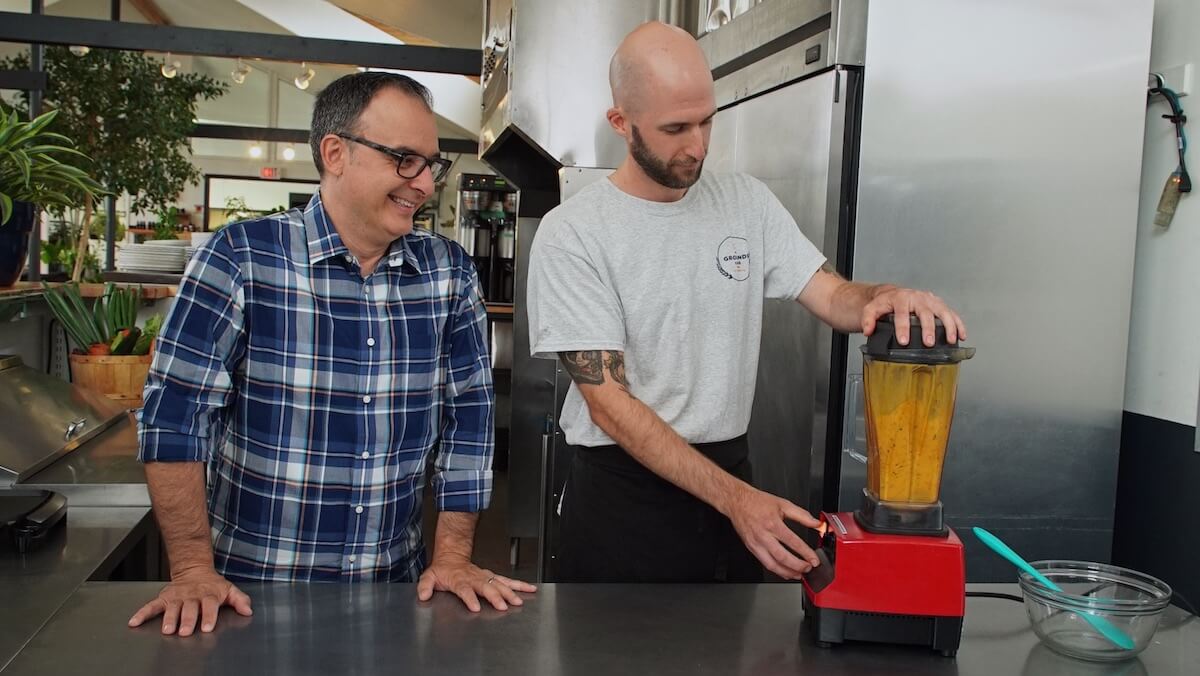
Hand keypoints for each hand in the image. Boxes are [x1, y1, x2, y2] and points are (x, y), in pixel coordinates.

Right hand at [128, 566, 251, 635]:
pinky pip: (152, 605)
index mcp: (208, 595)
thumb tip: (248, 610)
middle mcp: (192, 596)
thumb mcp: (229, 589)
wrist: (194, 570)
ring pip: (172, 607)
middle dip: (188, 620)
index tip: (208, 627)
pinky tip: (134, 622)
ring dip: (169, 618)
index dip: (209, 616)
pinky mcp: (164, 597)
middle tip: (186, 631)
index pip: (209, 605)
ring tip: (167, 629)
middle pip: (190, 608)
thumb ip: (240, 600)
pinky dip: (142, 613)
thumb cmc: (213, 585)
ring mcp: (177, 596)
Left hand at [417, 557, 536, 611]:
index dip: (470, 597)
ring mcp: (485, 576)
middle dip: (495, 596)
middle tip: (502, 606)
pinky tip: (530, 589)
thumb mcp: (429, 576)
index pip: (465, 589)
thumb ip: (425, 586)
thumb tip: (423, 594)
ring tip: (518, 601)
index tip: (475, 606)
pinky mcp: (492, 576)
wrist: (452, 556)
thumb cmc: (443, 570)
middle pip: (486, 587)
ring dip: (510, 592)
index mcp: (459, 579)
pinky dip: (520, 585)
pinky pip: (507, 580)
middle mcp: (474, 578)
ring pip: (499, 583)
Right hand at [725, 486, 820, 579]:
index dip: (806, 553)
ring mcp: (756, 544)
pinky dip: (777, 570)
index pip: (793, 542)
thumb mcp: (783, 504)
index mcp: (773, 524)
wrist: (737, 502)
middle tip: (808, 568)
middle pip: (782, 557)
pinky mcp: (751, 548)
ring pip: (772, 564)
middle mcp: (763, 536)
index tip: (814, 559)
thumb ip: (802, 515)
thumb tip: (816, 524)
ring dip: (787, 572)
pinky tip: (785, 571)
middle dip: (798, 566)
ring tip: (798, 574)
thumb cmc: (757, 502)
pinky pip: (765, 563)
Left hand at [861, 287, 965, 345]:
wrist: (893, 294)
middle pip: (925, 312)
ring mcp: (930, 300)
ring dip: (948, 326)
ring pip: (943, 311)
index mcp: (900, 298)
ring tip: (950, 340)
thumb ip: (868, 318)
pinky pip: (951, 313)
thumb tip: (868, 330)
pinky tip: (961, 335)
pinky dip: (958, 324)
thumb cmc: (885, 303)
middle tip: (929, 342)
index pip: (902, 313)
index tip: (903, 340)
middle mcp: (917, 297)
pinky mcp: (939, 305)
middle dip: (928, 328)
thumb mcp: (872, 308)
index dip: (902, 327)